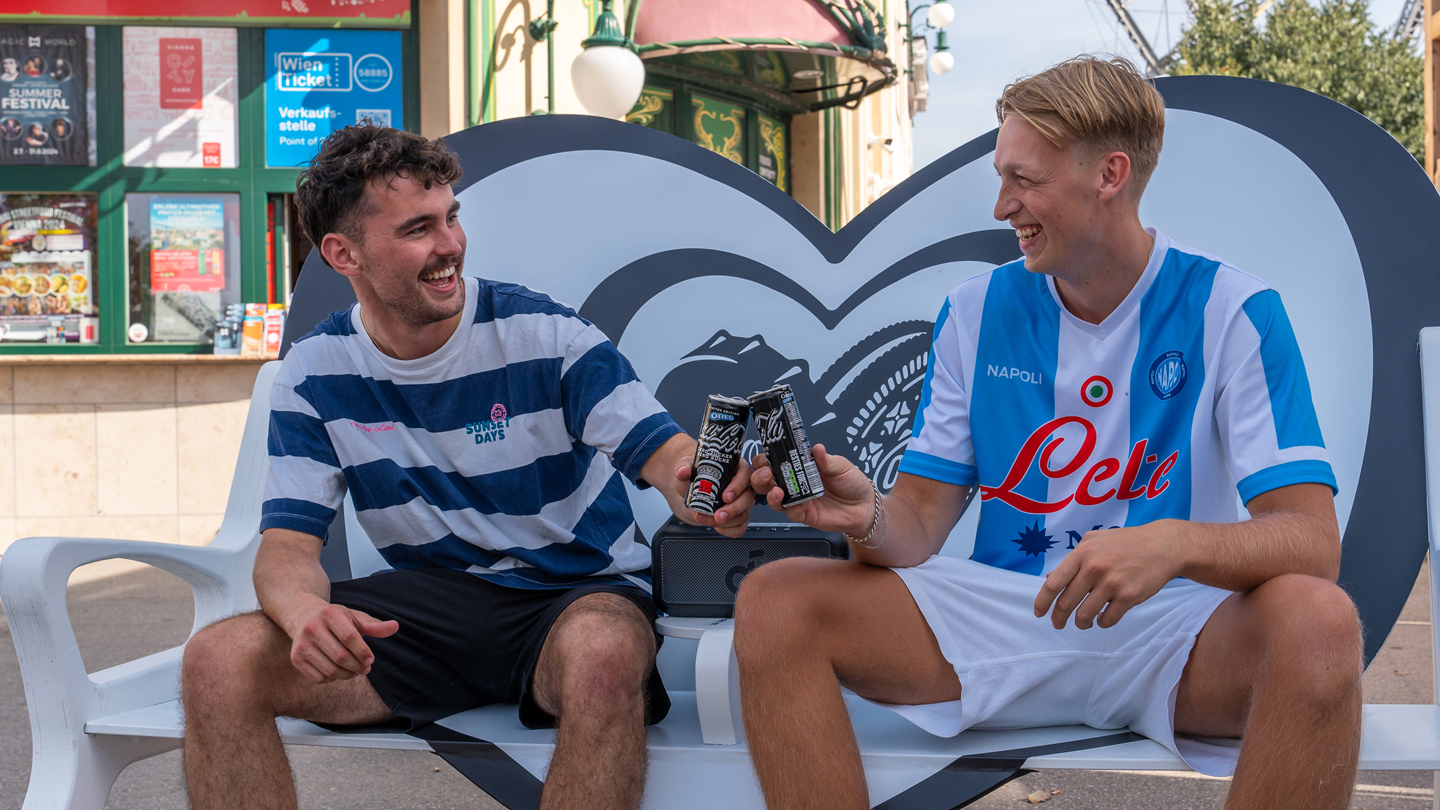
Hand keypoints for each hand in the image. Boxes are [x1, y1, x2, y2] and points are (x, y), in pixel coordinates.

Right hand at [287, 601, 399, 683]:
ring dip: (347, 675)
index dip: (363, 651)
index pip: (350, 637)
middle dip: (357, 666)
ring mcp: (301, 644)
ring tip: (355, 671)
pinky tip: (338, 671)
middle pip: (340, 656)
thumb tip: (395, 626)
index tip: (371, 659)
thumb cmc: (334, 619)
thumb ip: (374, 625)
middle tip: (365, 668)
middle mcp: (312, 628)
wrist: (303, 616)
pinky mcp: (296, 658)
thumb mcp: (354, 617)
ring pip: (330, 670)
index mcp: (329, 614)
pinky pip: (319, 678)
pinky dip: (333, 679)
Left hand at [674, 454, 755, 537]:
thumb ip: (683, 467)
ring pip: (743, 515)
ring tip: (708, 520)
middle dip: (733, 509)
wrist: (692, 492)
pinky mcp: (739, 517)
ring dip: (726, 522)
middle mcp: (742, 486)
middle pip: (747, 498)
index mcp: (735, 468)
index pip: (745, 474)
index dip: (738, 487)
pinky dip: (727, 530)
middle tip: (718, 515)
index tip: (725, 496)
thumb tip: (682, 471)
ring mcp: (742, 502)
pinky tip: (716, 526)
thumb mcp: (686, 467)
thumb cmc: (696, 476)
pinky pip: (740, 527)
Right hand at [751, 444, 874, 535]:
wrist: (865, 506)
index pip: (775, 460)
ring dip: (771, 494)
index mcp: (801, 466)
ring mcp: (798, 500)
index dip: (765, 458)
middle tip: (767, 473)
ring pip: (774, 499)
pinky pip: (792, 512)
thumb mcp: (841, 466)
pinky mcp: (805, 514)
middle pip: (766, 481)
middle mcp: (795, 483)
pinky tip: (801, 503)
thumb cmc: (852, 483)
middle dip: (760, 477)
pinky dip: (793, 507)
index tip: (766, 456)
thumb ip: (826, 460)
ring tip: (777, 490)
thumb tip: (816, 448)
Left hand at [1033, 521, 1184, 629]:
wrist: (1163, 545)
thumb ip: (1072, 559)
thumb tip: (1050, 579)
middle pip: (1066, 603)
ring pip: (1085, 615)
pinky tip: (1103, 619)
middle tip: (1058, 624)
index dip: (1042, 602)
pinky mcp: (1129, 596)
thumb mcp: (1094, 541)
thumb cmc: (1126, 542)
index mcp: (1082, 554)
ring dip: (1081, 623)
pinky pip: (1108, 620)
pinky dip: (1102, 623)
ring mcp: (1112, 583)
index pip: (1053, 583)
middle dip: (1059, 618)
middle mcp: (1094, 568)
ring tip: (1083, 622)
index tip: (1039, 613)